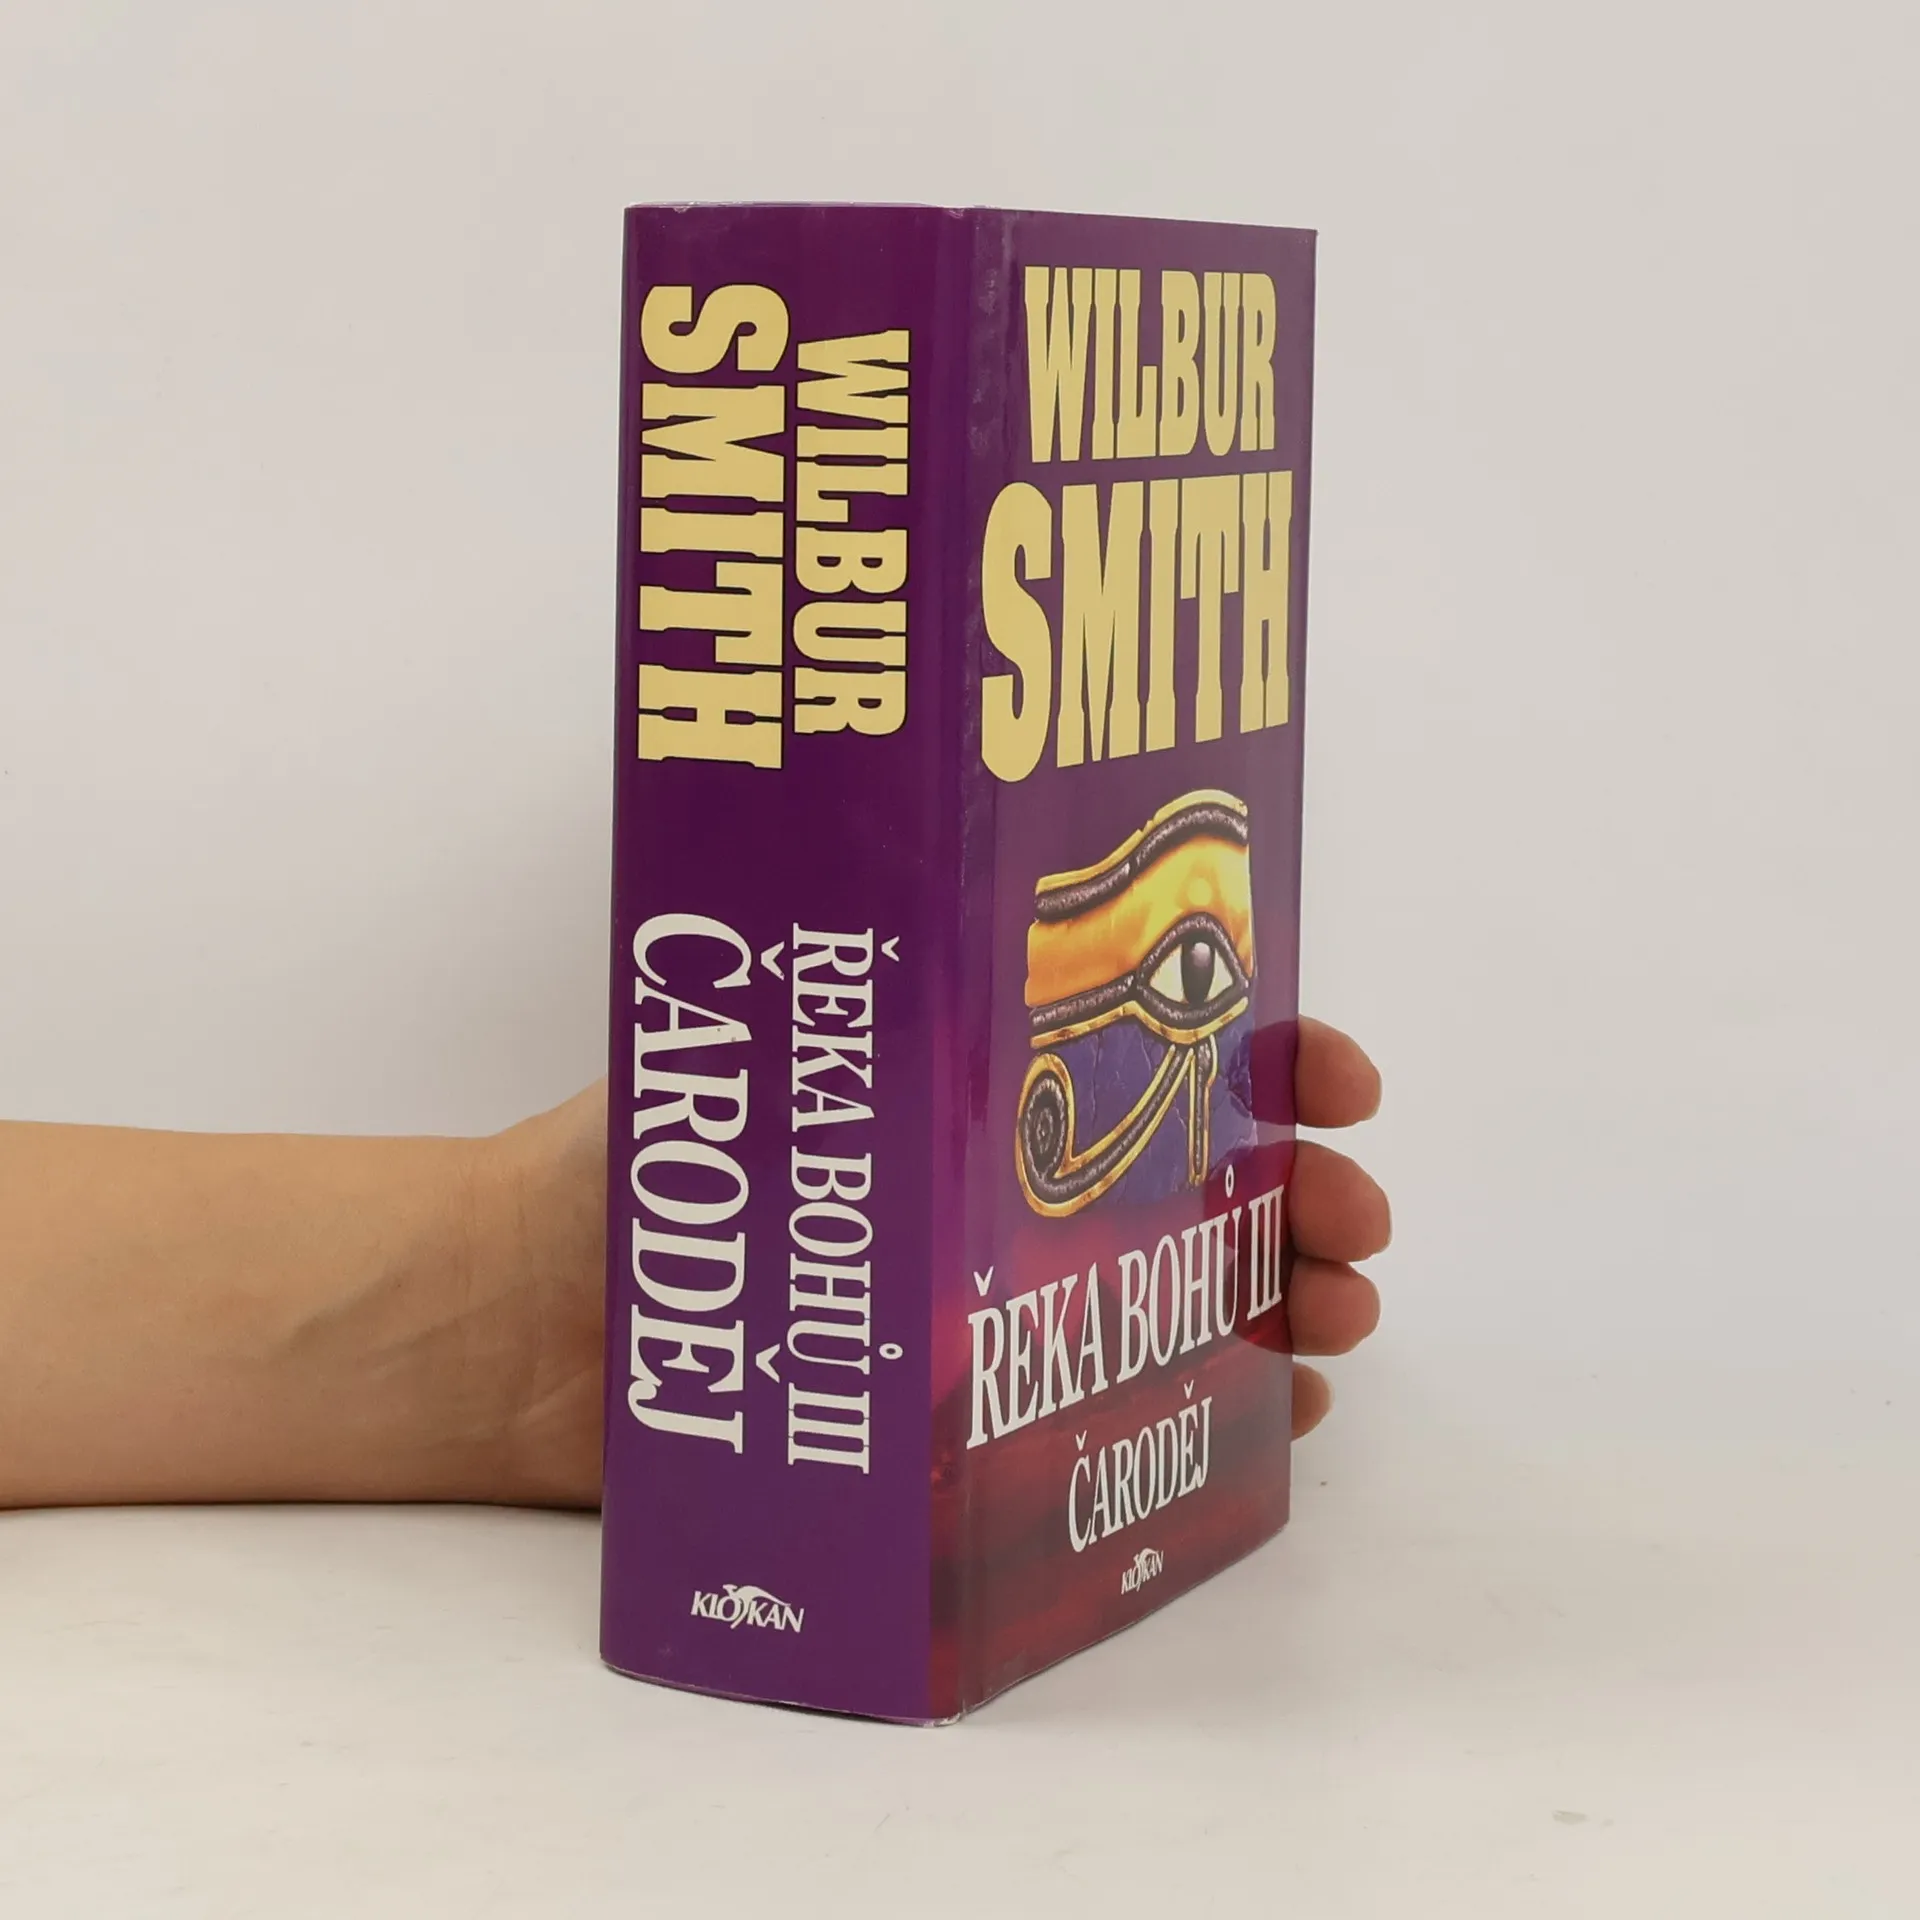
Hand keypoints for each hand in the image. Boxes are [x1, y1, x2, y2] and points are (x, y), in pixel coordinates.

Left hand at [481, 1019, 1386, 1504]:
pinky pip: (1123, 1411)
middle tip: (1349, 1218)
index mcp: (988, 1067)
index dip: (1271, 1049)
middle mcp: (1016, 1179)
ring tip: (1337, 1321)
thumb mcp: (767, 1034)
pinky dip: (1218, 1413)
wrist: (533, 1316)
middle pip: (1210, 1174)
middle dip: (1307, 1190)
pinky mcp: (974, 1415)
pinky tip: (1278, 1419)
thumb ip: (863, 973)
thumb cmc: (641, 1150)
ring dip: (1290, 1299)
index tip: (1331, 1074)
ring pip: (1192, 1292)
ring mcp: (1006, 1301)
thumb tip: (957, 869)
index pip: (1167, 1034)